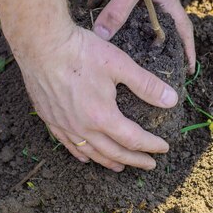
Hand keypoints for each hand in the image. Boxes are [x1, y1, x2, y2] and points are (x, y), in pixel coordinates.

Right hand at [16, 24, 177, 171]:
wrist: (41, 45)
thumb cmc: (81, 52)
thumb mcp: (120, 64)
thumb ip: (146, 85)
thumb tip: (171, 100)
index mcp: (103, 116)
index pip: (133, 139)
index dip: (151, 145)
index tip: (164, 148)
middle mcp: (83, 127)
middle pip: (113, 152)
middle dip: (134, 160)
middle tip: (149, 164)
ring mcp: (64, 125)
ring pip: (90, 153)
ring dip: (109, 161)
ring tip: (121, 167)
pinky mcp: (50, 118)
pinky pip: (67, 144)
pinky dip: (80, 154)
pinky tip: (85, 157)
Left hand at [88, 0, 195, 72]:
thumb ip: (117, 11)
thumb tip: (102, 36)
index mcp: (165, 2)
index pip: (182, 33)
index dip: (187, 52)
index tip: (188, 71)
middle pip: (154, 23)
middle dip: (148, 41)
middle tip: (140, 60)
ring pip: (130, 7)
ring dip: (120, 19)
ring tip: (108, 35)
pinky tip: (89, 3)